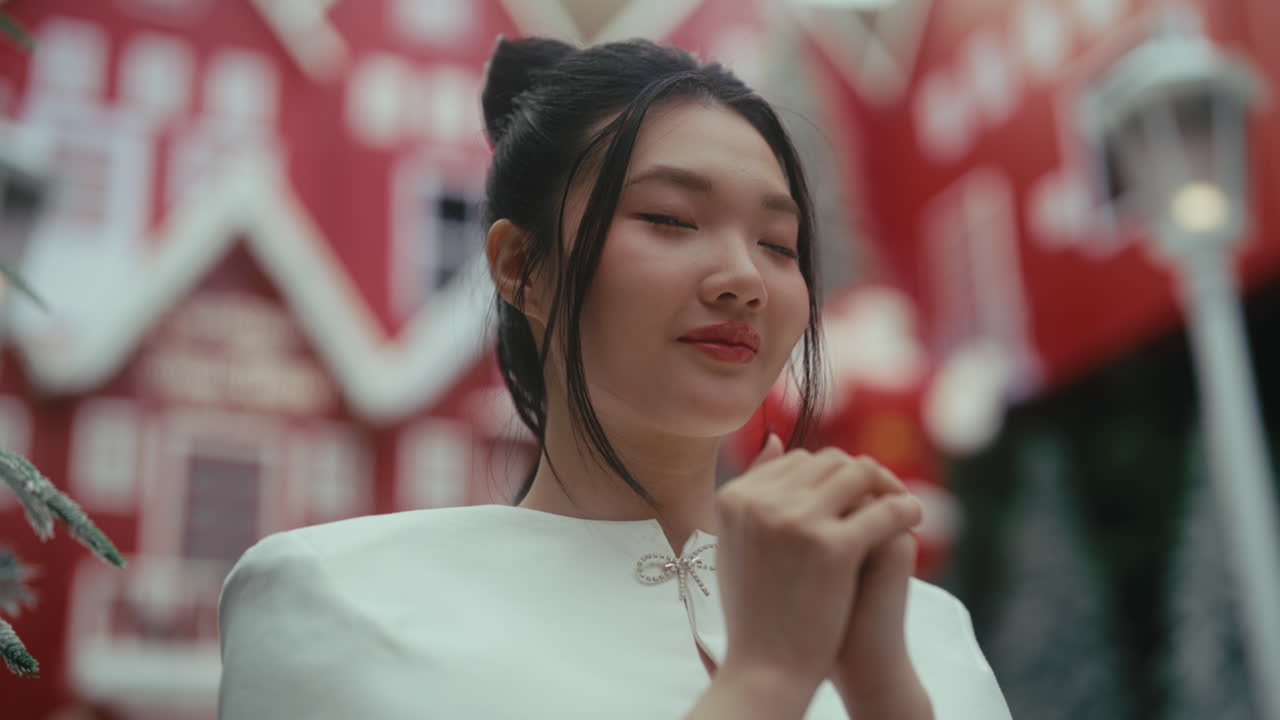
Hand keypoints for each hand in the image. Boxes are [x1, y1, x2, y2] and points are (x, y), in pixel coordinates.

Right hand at [713, 436, 923, 700]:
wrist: (764, 669)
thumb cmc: (755, 610)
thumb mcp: (738, 542)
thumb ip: (754, 490)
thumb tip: (778, 438)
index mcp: (734, 497)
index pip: (794, 460)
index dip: (827, 478)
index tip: (848, 501)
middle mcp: (760, 501)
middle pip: (827, 462)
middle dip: (858, 478)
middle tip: (880, 499)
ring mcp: (795, 520)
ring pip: (857, 474)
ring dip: (885, 485)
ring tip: (901, 506)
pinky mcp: (832, 546)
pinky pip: (883, 509)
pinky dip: (905, 509)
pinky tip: (915, 520)